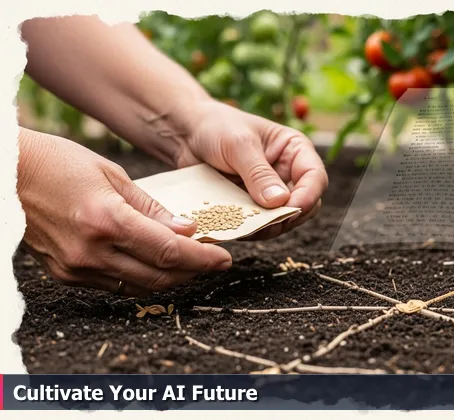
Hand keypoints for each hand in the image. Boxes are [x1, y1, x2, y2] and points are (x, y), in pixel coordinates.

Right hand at [17, 128, 232, 295]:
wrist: (7, 176)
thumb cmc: (59, 164)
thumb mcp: (113, 175)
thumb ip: (152, 208)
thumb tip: (188, 231)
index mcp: (107, 220)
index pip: (169, 252)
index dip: (203, 259)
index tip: (224, 258)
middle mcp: (92, 251)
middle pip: (159, 276)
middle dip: (193, 272)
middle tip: (214, 261)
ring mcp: (76, 267)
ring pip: (139, 286)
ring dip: (169, 277)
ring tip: (190, 262)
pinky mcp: (66, 275)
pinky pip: (115, 285)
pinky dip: (141, 277)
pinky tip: (154, 262)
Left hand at [167, 99, 328, 239]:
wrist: (185, 133)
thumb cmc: (215, 126)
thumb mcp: (238, 145)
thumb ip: (259, 173)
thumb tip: (280, 202)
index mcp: (295, 150)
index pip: (315, 177)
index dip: (308, 196)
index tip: (290, 209)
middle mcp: (288, 173)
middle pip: (305, 205)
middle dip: (288, 217)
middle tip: (266, 223)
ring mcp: (271, 193)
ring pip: (283, 220)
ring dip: (268, 227)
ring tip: (245, 225)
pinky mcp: (252, 206)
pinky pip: (259, 225)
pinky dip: (250, 229)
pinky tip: (233, 226)